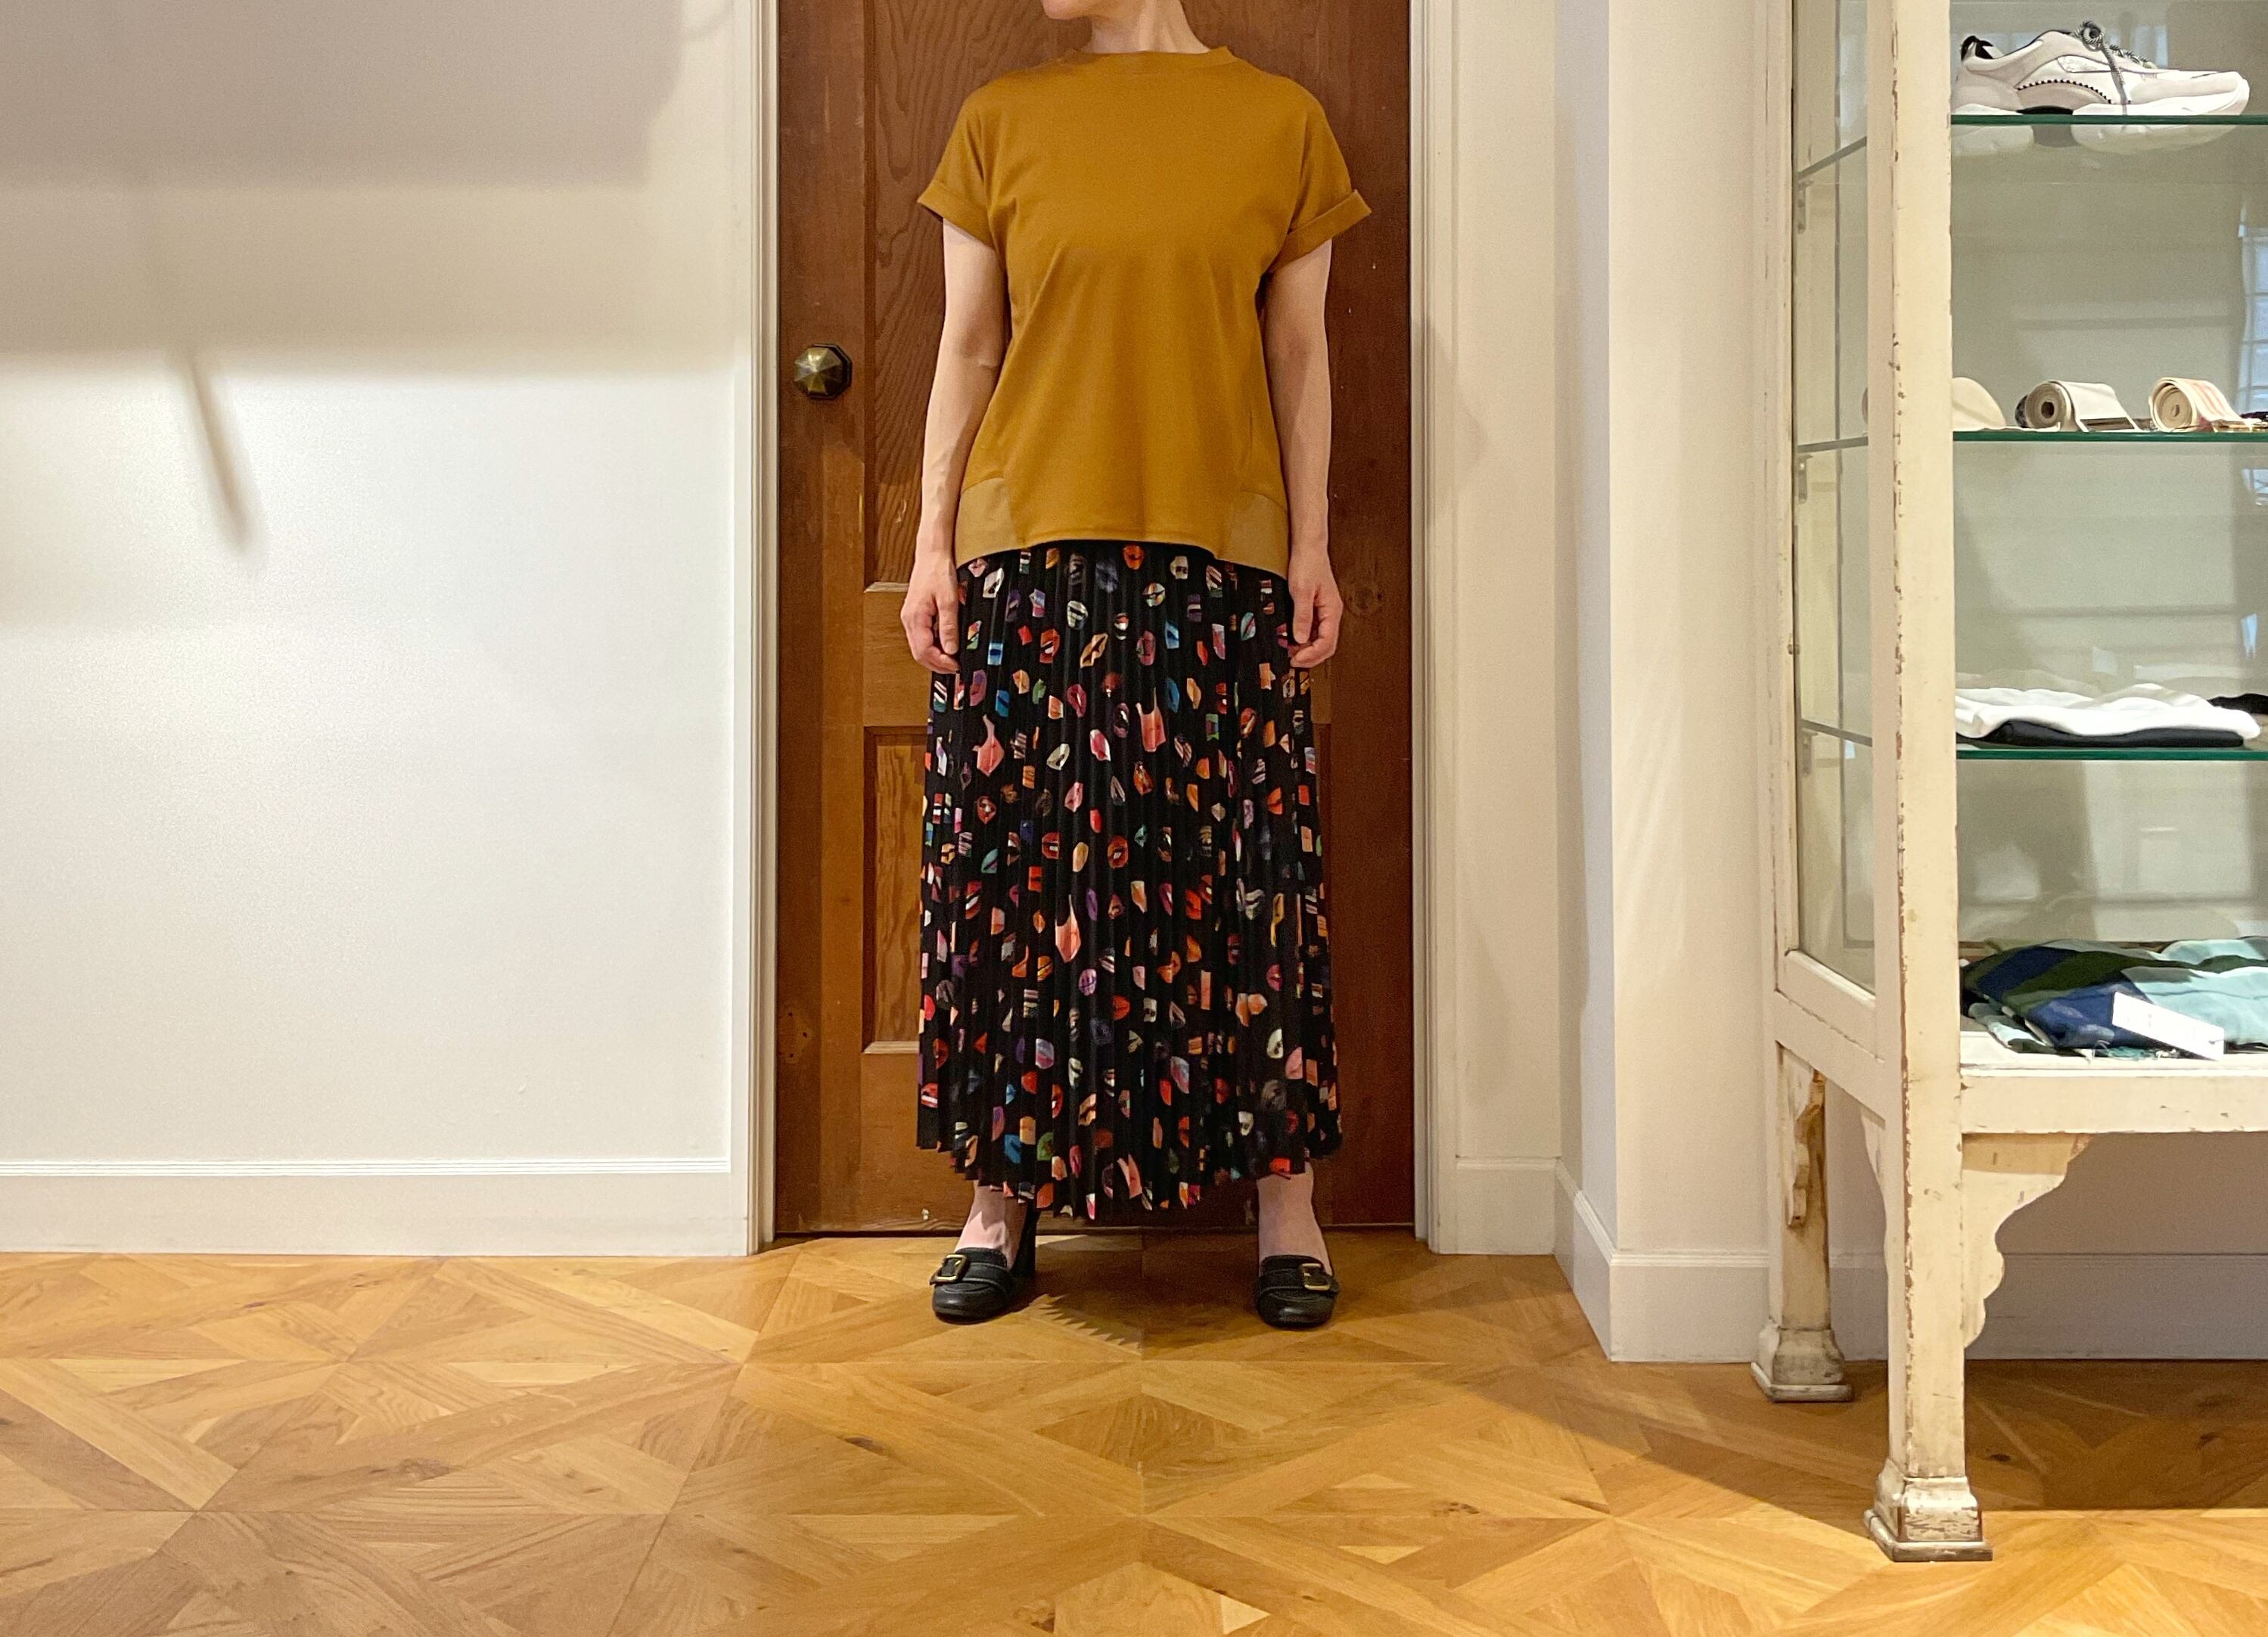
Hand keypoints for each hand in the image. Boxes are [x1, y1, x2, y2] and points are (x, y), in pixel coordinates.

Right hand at [901, 550, 961, 673]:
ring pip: (919, 647)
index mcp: (915, 618)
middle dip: (937, 664)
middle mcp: (909, 620)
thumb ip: (949, 626)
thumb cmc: (938, 571)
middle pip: (919, 653)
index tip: (956, 665)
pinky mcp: (915, 615)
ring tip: (952, 659)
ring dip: (934, 657)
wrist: (931, 554)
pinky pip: (921, 638)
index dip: (940, 662)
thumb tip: (951, 649)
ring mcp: (910, 618)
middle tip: (955, 667)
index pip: (924, 651)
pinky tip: (945, 646)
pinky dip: (933, 646)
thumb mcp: (949, 599)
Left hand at [1287, 545, 1342, 668]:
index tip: (1296, 659)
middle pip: (1326, 645)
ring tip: (1289, 652)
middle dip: (1310, 656)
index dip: (1312, 654)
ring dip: (1306, 649)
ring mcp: (1325, 612)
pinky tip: (1292, 639)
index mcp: (1332, 610)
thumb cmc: (1308, 563)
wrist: (1308, 547)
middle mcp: (1331, 613)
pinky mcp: (1317, 608)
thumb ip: (1302, 616)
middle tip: (1292, 661)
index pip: (1327, 642)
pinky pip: (1314, 630)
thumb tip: (1301, 638)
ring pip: (1320, 639)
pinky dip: (1304, 639)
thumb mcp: (1301, 590)